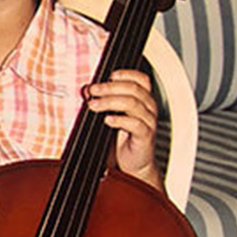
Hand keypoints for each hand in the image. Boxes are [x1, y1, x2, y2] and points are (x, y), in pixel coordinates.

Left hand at [86, 69, 160, 186]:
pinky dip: (120, 120)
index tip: (109, 75)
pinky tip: (108, 120)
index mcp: (143, 99)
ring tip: (94, 105)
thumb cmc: (123, 137)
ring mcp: (148, 121)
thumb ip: (104, 100)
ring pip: (133, 103)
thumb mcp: (113, 114)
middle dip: (110, 87)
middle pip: (134, 89)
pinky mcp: (145, 136)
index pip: (141, 79)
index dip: (126, 74)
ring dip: (110, 101)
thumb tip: (88, 89)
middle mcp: (148, 108)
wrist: (132, 163)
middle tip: (93, 90)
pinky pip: (135, 124)